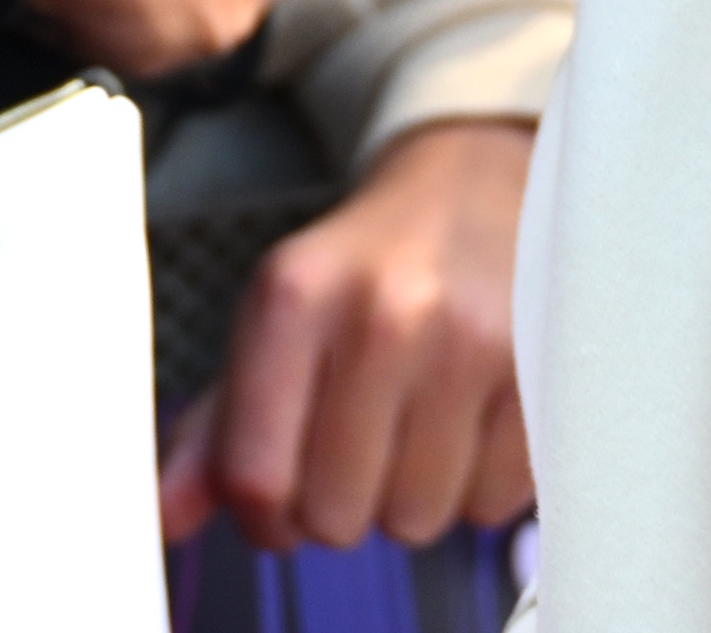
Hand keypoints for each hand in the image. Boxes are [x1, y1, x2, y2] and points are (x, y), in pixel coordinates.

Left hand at [159, 121, 534, 551]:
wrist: (477, 189)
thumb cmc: (367, 267)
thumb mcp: (277, 318)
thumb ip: (218, 424)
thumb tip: (169, 514)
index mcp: (294, 296)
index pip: (256, 476)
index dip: (263, 516)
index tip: (279, 501)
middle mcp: (382, 313)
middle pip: (334, 516)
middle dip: (340, 504)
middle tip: (356, 448)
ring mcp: (471, 342)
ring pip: (414, 522)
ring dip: (409, 497)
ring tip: (415, 426)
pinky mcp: (541, 372)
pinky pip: (487, 507)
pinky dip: (474, 486)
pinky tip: (468, 422)